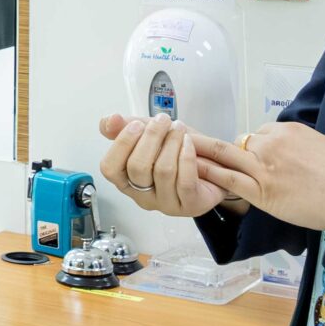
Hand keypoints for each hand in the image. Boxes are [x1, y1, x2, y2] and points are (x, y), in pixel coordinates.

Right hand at [96, 114, 253, 217]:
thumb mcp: (150, 136)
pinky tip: (188, 142)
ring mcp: (166, 203)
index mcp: (127, 180)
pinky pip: (185, 181)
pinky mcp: (190, 205)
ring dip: (171, 142)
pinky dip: (186, 156)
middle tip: (162, 120)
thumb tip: (110, 120)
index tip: (136, 124)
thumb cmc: (178, 154)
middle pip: (137, 168)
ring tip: (178, 127)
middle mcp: (143, 195)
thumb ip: (126, 128)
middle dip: (151, 137)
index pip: (110, 168)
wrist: (214, 169)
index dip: (121, 144)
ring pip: (163, 171)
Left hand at [197, 122, 324, 232]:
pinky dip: (207, 174)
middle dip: (215, 143)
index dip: (256, 146)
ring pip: (226, 155)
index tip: (253, 156)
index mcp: (290, 131)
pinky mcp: (262, 192)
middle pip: (240, 142)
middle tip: (193, 139)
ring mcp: (264, 167)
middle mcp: (272, 144)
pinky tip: (190, 171)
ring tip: (179, 149)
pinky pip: (227, 179)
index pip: (262, 134)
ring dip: (201, 152)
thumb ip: (321, 144)